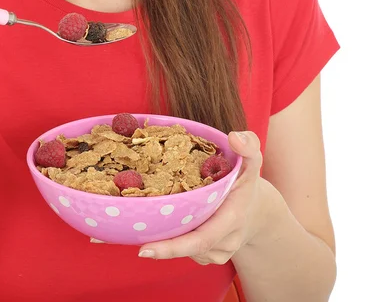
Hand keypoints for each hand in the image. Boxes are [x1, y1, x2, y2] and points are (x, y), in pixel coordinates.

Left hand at [135, 131, 272, 262]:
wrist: (259, 211)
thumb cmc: (247, 183)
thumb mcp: (252, 161)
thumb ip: (249, 145)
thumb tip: (235, 137)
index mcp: (232, 218)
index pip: (200, 239)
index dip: (172, 247)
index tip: (144, 249)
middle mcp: (225, 241)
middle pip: (186, 248)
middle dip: (158, 247)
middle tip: (132, 241)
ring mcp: (217, 252)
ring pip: (183, 248)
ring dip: (164, 237)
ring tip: (147, 221)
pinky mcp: (209, 256)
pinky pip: (186, 250)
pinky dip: (172, 239)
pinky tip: (165, 225)